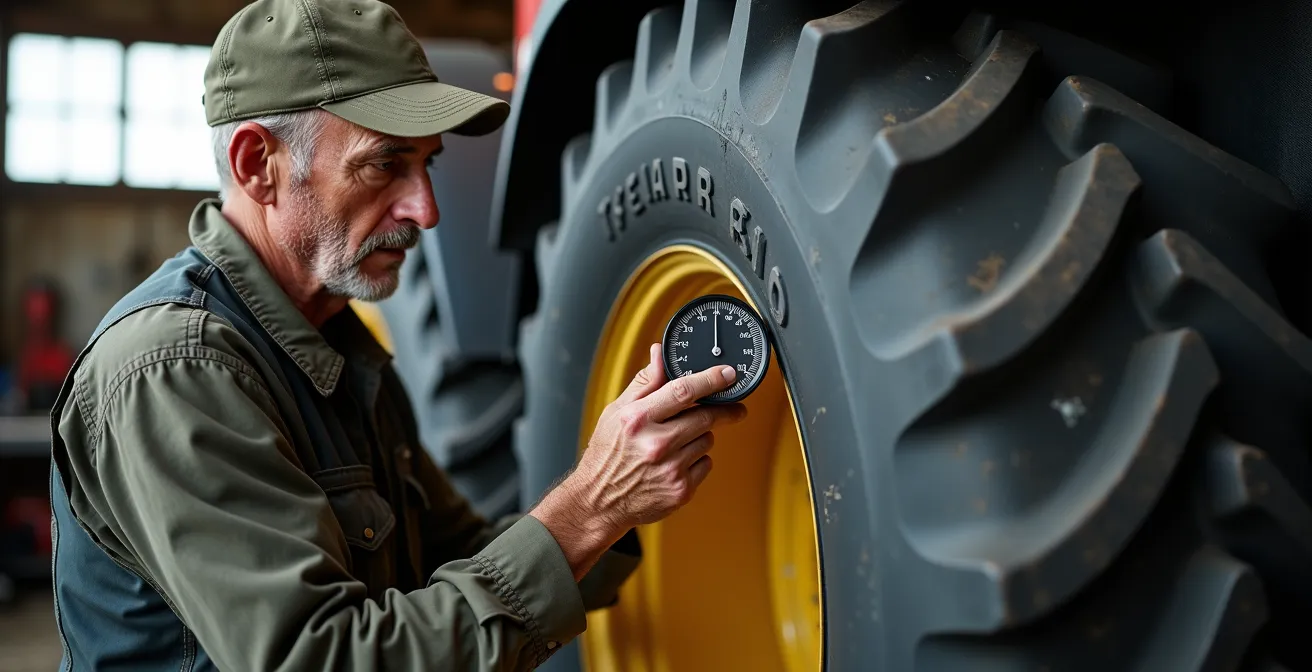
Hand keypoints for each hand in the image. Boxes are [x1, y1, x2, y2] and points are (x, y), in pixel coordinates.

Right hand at [529, 343, 746, 578]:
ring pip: (707, 440)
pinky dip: (698, 460)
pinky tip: (677, 462)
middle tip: (732, 407)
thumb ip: (645, 382)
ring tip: (678, 441)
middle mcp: (655, 444)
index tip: (728, 375)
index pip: (683, 391)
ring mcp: (670, 470)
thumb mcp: (617, 411)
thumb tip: (660, 353)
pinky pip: (706, 464)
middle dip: (723, 410)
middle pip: (705, 417)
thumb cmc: (607, 453)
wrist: (599, 501)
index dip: (711, 380)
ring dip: (701, 436)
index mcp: (638, 420)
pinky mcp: (681, 490)